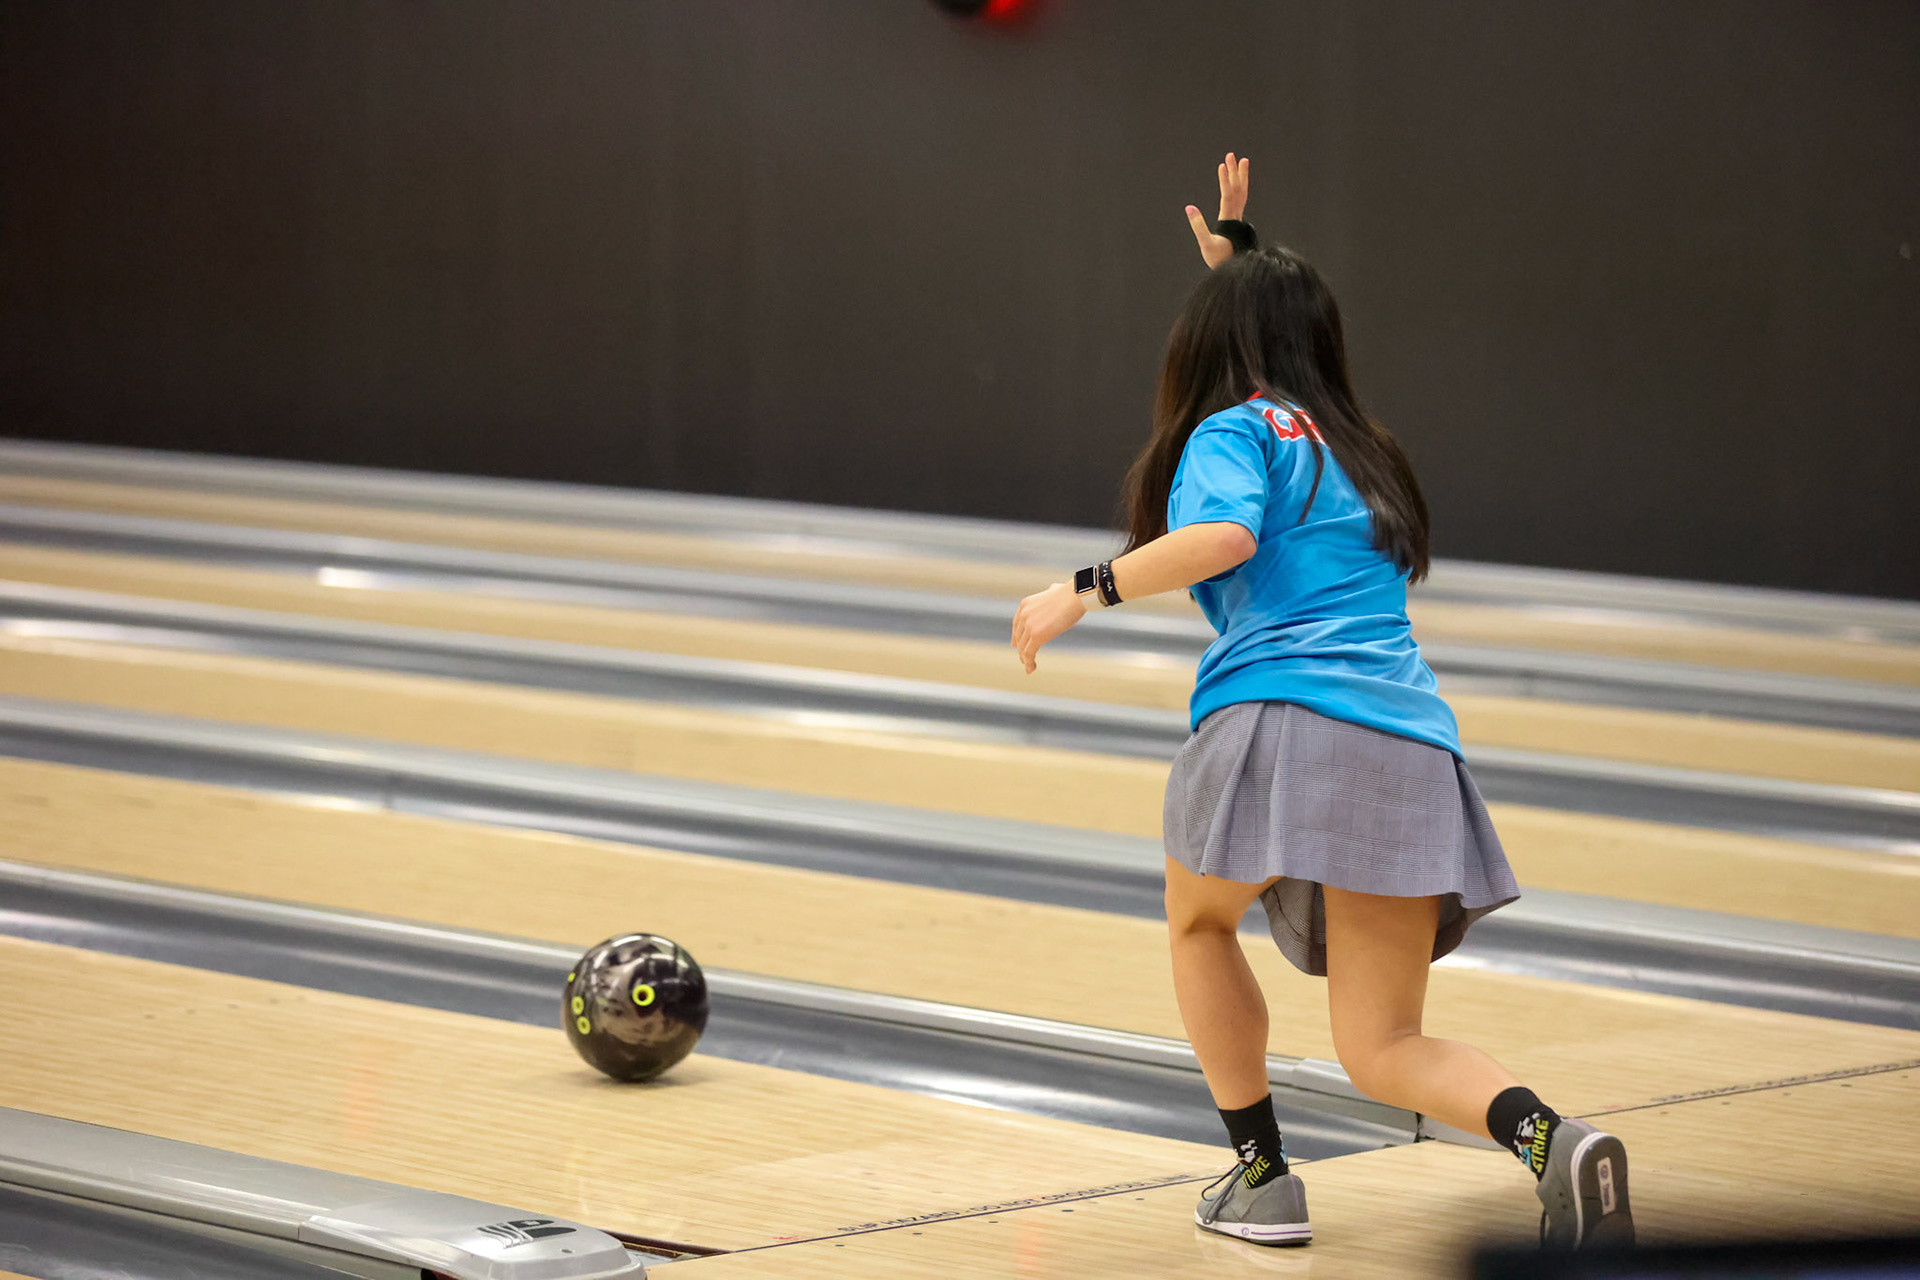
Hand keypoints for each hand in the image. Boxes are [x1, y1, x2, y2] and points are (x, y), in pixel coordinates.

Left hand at [1010, 582, 1086, 673]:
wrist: (1075, 596)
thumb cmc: (1070, 593)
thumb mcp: (1055, 589)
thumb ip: (1051, 591)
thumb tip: (1053, 589)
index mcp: (1025, 605)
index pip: (1016, 625)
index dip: (1016, 637)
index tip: (1016, 645)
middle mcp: (1023, 615)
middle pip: (1019, 637)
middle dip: (1021, 650)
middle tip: (1025, 660)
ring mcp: (1029, 626)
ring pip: (1023, 648)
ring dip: (1025, 659)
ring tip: (1029, 667)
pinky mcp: (1036, 636)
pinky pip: (1029, 653)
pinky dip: (1029, 663)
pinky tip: (1031, 668)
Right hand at [1185, 152, 1250, 268]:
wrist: (1235, 269)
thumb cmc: (1219, 259)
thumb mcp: (1206, 244)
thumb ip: (1198, 225)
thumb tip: (1189, 208)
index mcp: (1229, 220)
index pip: (1228, 195)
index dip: (1225, 180)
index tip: (1222, 165)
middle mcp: (1236, 216)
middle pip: (1238, 189)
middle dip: (1235, 171)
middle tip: (1232, 155)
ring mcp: (1238, 217)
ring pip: (1242, 192)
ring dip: (1241, 176)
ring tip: (1241, 161)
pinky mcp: (1237, 221)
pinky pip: (1241, 199)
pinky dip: (1240, 187)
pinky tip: (1238, 181)